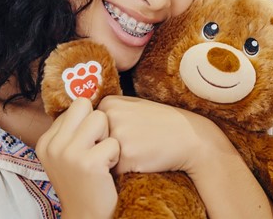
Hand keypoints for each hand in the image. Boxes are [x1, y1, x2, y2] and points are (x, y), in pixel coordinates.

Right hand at [35, 98, 118, 218]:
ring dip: (108, 138)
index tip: (86, 145)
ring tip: (101, 158)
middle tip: (97, 146)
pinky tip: (107, 171)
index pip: (74, 106)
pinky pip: (113, 143)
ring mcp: (68, 154)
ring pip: (100, 119)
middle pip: (85, 105)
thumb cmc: (85, 181)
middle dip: (98, 122)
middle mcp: (53, 145)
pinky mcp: (88, 163)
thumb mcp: (67, 155)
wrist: (88, 215)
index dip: (88, 122)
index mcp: (46, 140)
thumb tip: (87, 96)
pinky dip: (115, 156)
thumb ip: (71, 129)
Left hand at [97, 95, 223, 174]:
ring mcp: (117, 135)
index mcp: (109, 102)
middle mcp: (110, 116)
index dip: (107, 135)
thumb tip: (83, 125)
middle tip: (135, 141)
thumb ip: (110, 112)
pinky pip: (114, 170)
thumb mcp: (133, 106)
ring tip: (139, 149)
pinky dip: (125, 170)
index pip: (90, 128)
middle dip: (108, 148)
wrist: (189, 137)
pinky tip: (142, 159)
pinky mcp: (126, 155)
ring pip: (101, 157)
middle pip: (93, 143)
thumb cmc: (161, 123)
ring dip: (116, 160)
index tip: (129, 130)